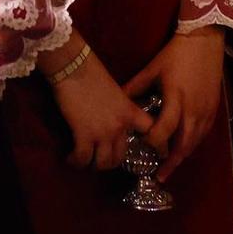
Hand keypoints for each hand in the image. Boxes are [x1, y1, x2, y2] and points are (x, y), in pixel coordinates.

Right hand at [47, 39, 152, 170]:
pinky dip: (76, 162)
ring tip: (86, 161)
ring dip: (94, 166)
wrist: (75, 67)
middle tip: (102, 159)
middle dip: (111, 162)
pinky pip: (83, 159)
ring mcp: (102, 132)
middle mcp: (119, 125)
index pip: (151, 131)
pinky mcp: (83, 135)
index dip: (159, 145)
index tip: (161, 155)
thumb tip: (114, 119)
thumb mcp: (115, 92)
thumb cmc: (92, 74)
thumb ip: (119, 108)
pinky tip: (71, 159)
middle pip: (121, 156)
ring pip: (103, 163)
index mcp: (130, 112)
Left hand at [125, 28, 224, 181]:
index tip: (143, 145)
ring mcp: (206, 111)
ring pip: (195, 142)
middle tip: (159, 176)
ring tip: (170, 167)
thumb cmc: (176, 54)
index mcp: (176, 99)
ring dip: (182, 156)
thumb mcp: (152, 69)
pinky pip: (204, 134)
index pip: (165, 129)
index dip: (154, 141)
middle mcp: (193, 110)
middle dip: (171, 162)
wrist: (205, 41)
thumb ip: (135, 87)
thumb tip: (118, 101)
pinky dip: (193, 144)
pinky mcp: (214, 109)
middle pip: (183, 144)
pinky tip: (184, 148)